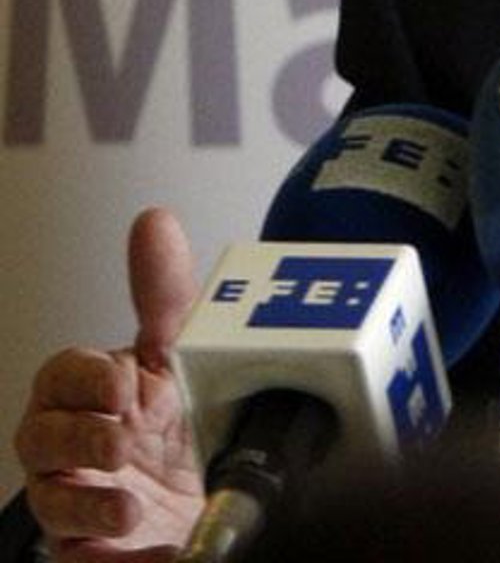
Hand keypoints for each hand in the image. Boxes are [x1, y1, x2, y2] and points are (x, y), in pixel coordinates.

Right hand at [12, 208, 205, 557]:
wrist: (209, 491)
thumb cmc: (177, 417)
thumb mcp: (177, 353)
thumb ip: (163, 294)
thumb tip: (153, 221)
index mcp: (89, 394)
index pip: (59, 377)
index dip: (83, 379)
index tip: (121, 382)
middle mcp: (73, 449)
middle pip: (41, 441)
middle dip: (79, 439)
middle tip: (123, 438)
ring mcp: (78, 503)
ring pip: (54, 505)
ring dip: (88, 504)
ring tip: (130, 504)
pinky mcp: (93, 554)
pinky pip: (84, 561)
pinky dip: (113, 559)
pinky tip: (148, 549)